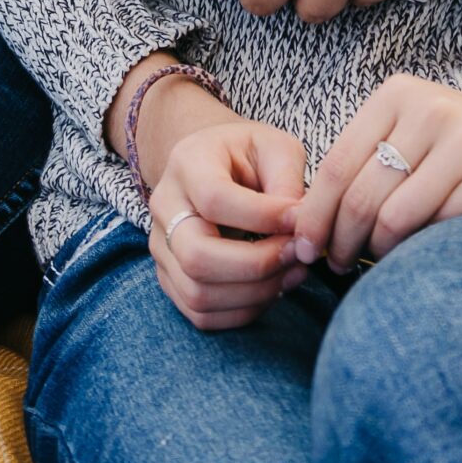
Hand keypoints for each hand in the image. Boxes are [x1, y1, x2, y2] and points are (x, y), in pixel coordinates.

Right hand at [146, 116, 309, 333]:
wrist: (215, 167)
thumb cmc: (249, 156)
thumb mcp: (275, 147)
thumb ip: (287, 179)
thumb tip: (298, 225)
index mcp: (188, 162)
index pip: (214, 199)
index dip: (262, 218)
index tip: (299, 220)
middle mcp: (165, 207)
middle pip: (197, 256)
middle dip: (257, 265)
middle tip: (297, 253)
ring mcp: (162, 248)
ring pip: (198, 293)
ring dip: (255, 293)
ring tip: (293, 271)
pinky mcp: (170, 280)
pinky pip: (201, 314)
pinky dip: (243, 310)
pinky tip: (274, 287)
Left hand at [290, 67, 461, 271]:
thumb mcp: (417, 128)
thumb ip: (369, 161)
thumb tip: (309, 221)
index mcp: (399, 94)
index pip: (336, 162)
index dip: (313, 212)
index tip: (302, 245)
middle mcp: (429, 111)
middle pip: (359, 195)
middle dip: (338, 241)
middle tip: (334, 265)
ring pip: (392, 219)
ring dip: (374, 254)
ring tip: (371, 264)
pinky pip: (435, 232)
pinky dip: (415, 255)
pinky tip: (413, 259)